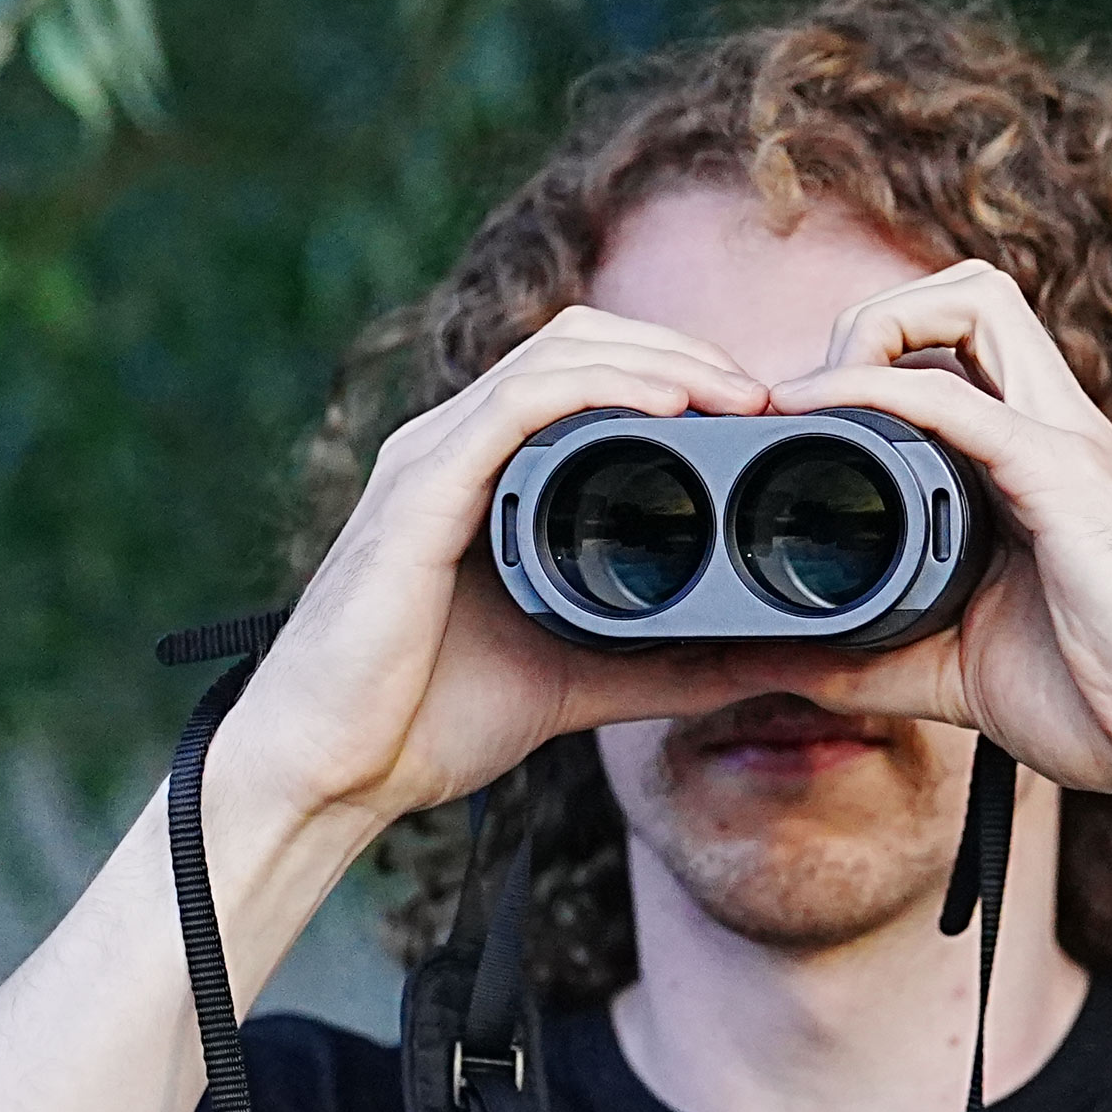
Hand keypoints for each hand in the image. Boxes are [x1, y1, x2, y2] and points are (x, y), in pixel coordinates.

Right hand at [226, 307, 773, 825]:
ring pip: (556, 352)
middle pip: (581, 339)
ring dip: (658, 356)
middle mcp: (455, 444)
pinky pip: (516, 404)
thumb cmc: (429, 720)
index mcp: (487, 472)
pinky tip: (666, 406)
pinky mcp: (418, 492)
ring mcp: (432, 459)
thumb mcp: (587, 678)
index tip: (760, 415)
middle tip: (766, 396)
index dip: (678, 368)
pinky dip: (599, 389)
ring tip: (736, 393)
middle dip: (682, 348)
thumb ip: (680, 666)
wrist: (332, 772)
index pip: (588, 371)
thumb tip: (780, 665)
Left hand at [759, 260, 1111, 799]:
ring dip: (881, 324)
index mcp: (1039, 462)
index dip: (879, 357)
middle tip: (814, 406)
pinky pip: (960, 398)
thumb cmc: (1104, 705)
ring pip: (978, 301)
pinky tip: (820, 409)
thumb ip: (864, 656)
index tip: (800, 425)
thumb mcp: (953, 668)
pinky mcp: (1066, 480)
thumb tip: (773, 666)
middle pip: (973, 291)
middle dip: (878, 317)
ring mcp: (1068, 445)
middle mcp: (1058, 431)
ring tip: (817, 400)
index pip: (965, 346)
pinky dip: (879, 387)